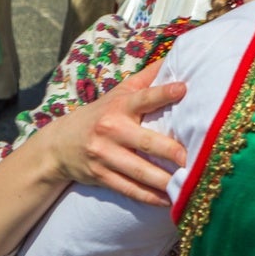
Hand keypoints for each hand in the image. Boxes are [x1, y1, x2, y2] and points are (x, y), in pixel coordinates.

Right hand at [28, 59, 189, 205]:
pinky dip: (150, 197)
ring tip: (190, 184)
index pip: (143, 98)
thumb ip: (147, 78)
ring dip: (165, 180)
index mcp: (119, 107)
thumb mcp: (118, 93)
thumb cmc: (101, 114)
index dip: (163, 93)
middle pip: (147, 142)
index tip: (184, 88)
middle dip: (172, 151)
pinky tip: (170, 201)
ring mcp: (104, 156)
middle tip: (196, 158)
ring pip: (140, 171)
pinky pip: (129, 189)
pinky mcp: (101, 176)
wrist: (58, 146)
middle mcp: (111, 130)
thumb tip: (176, 54)